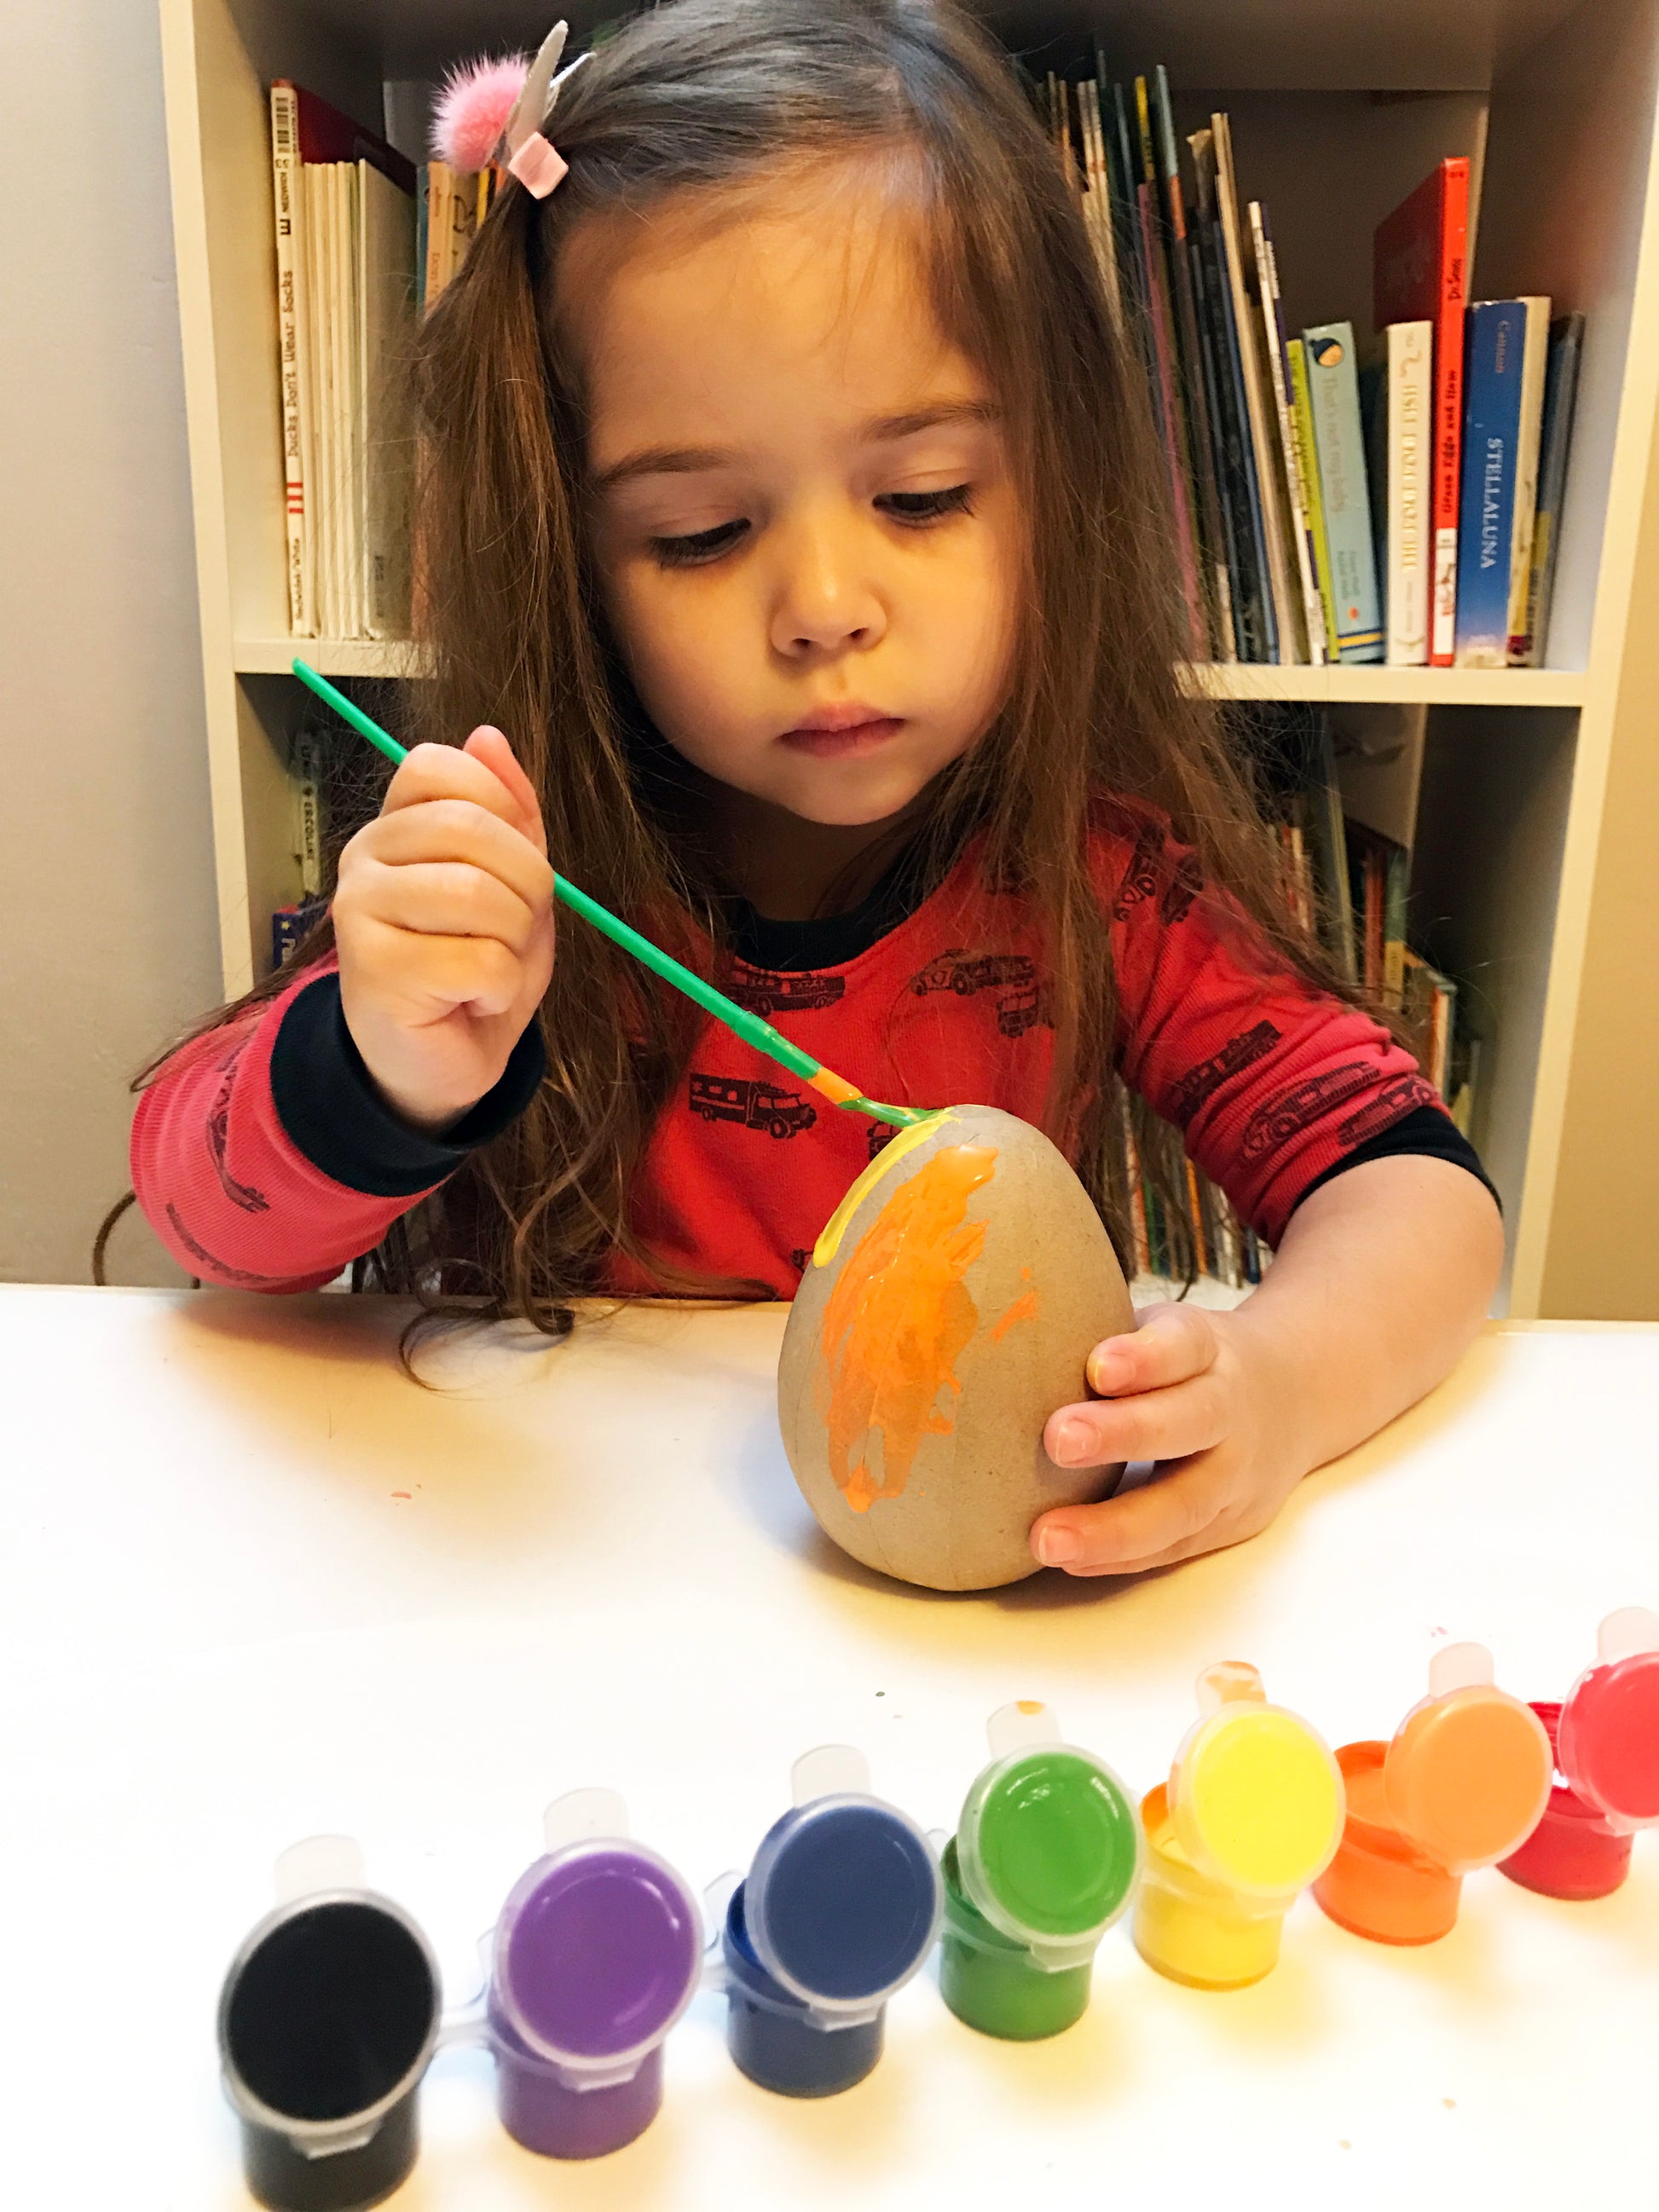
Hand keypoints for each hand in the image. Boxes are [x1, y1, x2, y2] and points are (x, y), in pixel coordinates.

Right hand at [333, 729, 555, 1133]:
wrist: (442, 1063)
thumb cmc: (474, 970)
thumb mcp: (513, 884)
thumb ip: (511, 814)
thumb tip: (489, 734)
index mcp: (396, 825)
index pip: (438, 767)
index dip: (501, 807)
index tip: (513, 861)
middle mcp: (365, 857)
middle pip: (470, 828)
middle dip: (526, 885)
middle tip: (514, 931)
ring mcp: (358, 912)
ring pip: (477, 895)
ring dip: (513, 943)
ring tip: (489, 969)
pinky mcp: (372, 971)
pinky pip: (478, 961)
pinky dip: (500, 989)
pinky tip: (472, 1001)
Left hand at [1030, 1302, 1305, 1575]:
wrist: (1293, 1398)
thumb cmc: (1187, 1361)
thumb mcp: (1161, 1328)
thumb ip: (1100, 1331)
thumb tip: (994, 1332)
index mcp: (1209, 1348)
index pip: (1184, 1345)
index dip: (1145, 1357)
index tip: (1097, 1366)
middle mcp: (1232, 1408)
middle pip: (1191, 1421)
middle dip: (1126, 1433)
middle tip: (1058, 1440)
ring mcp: (1239, 1473)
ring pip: (1186, 1504)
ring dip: (1115, 1528)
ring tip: (1047, 1540)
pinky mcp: (1232, 1523)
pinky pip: (1176, 1546)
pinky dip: (1123, 1556)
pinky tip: (1072, 1561)